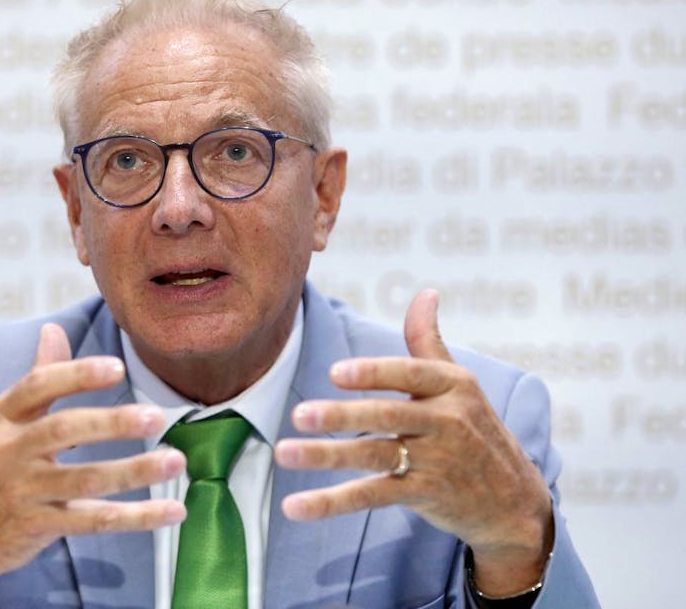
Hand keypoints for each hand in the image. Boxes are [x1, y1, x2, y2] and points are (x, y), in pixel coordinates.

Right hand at [0, 323, 186, 606]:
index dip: (77, 375)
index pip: (37, 386)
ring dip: (134, 471)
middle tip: (156, 417)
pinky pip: (93, 520)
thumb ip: (37, 378)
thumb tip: (54, 329)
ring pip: (84, 479)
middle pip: (63, 430)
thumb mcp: (1, 422)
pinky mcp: (36, 528)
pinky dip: (136, 517)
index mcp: (0, 417)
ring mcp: (20, 492)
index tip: (117, 367)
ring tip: (175, 461)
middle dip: (112, 423)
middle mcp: (6, 451)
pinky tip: (171, 511)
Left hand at [274, 289, 552, 595]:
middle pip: (388, 415)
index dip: (374, 373)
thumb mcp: (461, 384)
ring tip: (284, 453)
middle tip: (299, 415)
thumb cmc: (476, 431)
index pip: (411, 374)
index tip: (335, 373)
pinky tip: (295, 506)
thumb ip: (429, 341)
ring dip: (327, 456)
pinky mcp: (425, 495)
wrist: (515, 502)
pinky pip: (373, 495)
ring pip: (375, 455)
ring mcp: (437, 461)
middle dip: (342, 415)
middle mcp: (448, 422)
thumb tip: (425, 292)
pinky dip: (332, 501)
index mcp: (453, 386)